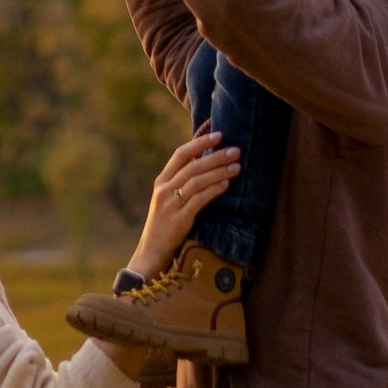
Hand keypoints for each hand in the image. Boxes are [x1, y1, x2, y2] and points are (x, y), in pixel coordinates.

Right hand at [128, 122, 238, 278]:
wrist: (151, 252)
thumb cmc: (165, 225)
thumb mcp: (168, 200)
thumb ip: (182, 183)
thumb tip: (207, 165)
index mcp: (161, 181)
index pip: (180, 154)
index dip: (200, 143)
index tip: (219, 135)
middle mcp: (164, 189)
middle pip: (192, 165)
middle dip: (216, 156)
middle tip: (236, 150)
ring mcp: (170, 204)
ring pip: (197, 180)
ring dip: (219, 172)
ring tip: (237, 167)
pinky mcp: (179, 219)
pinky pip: (199, 200)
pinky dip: (214, 190)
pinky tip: (226, 185)